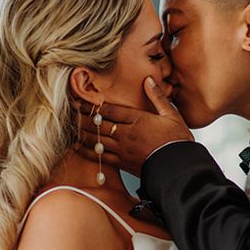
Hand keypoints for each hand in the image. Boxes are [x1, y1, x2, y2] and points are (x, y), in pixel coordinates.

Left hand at [78, 77, 193, 176]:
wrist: (179, 169)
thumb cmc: (178, 142)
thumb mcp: (172, 115)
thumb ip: (158, 97)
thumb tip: (148, 80)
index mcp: (138, 120)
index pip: (110, 110)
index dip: (93, 105)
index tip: (82, 100)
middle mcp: (126, 134)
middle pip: (99, 123)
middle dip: (83, 116)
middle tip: (71, 110)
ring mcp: (122, 150)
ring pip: (96, 139)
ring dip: (82, 132)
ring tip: (71, 125)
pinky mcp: (122, 163)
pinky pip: (99, 157)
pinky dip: (87, 151)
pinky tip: (78, 146)